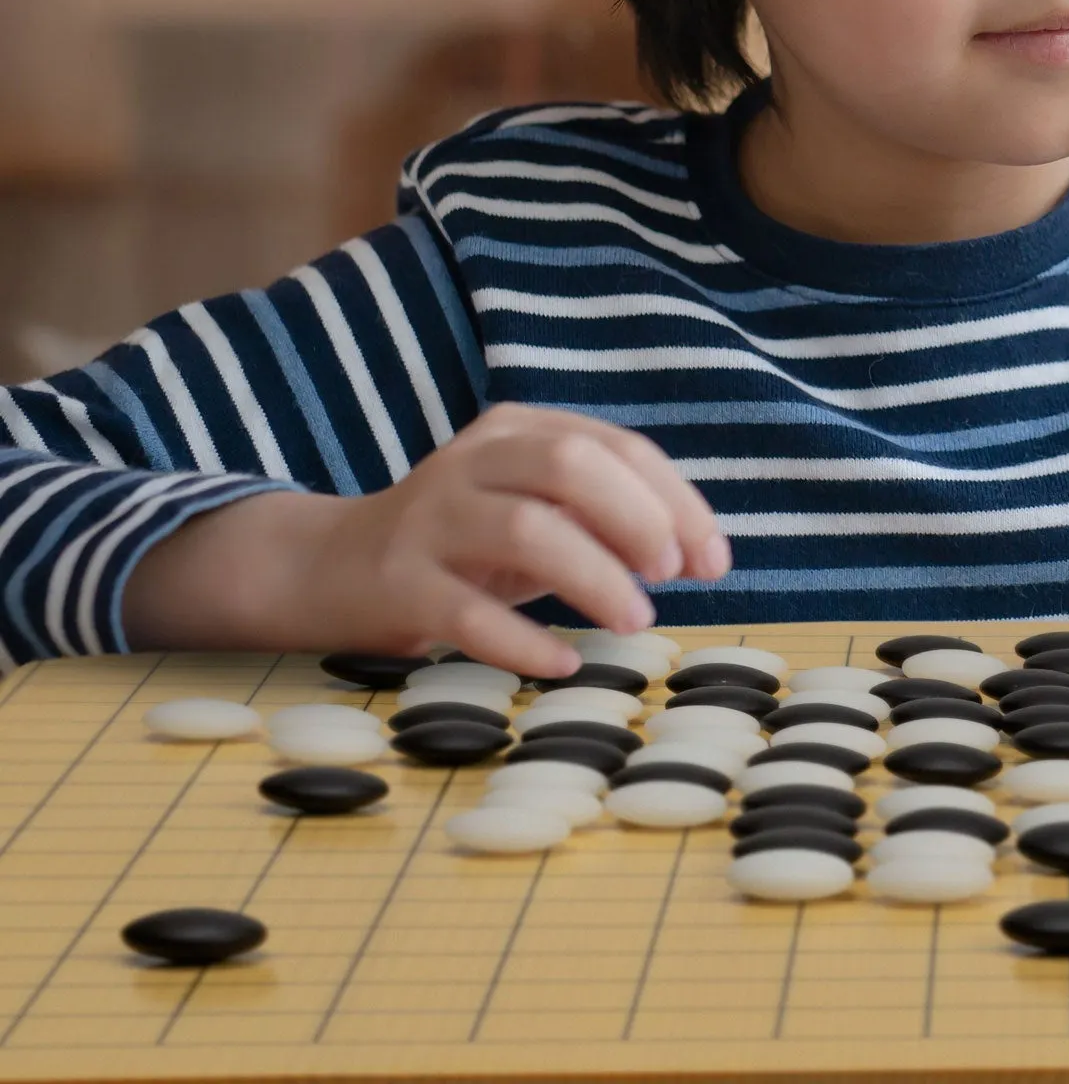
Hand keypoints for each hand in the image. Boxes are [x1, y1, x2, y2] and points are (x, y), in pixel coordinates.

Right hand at [122, 403, 728, 676]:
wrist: (331, 566)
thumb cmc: (466, 541)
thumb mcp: (534, 511)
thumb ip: (603, 515)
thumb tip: (696, 550)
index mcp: (517, 430)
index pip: (615, 448)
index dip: (675, 501)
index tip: (712, 559)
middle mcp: (473, 461)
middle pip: (570, 465)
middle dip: (637, 517)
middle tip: (670, 574)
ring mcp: (431, 519)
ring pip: (525, 530)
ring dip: (594, 576)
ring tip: (635, 619)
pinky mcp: (398, 583)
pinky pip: (467, 613)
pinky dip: (523, 640)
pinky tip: (563, 662)